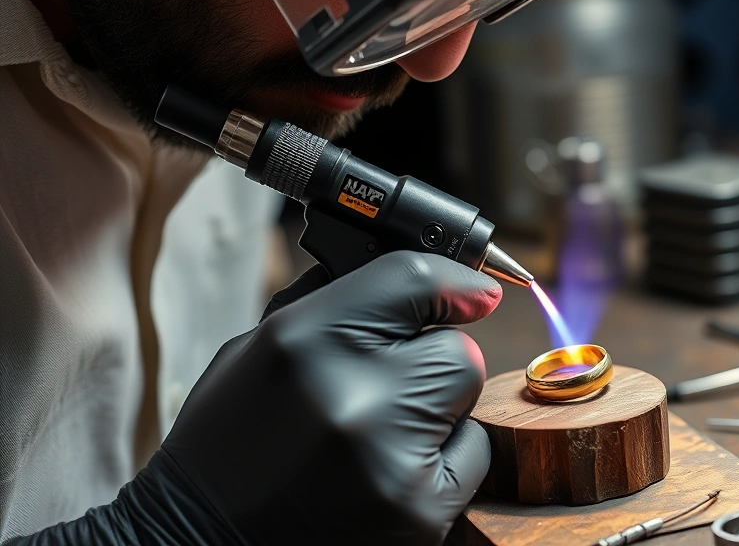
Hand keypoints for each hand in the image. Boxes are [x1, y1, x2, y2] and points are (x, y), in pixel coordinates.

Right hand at [9, 251, 500, 545]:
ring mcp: (389, 459)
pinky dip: (445, 459)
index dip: (453, 284)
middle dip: (432, 361)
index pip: (415, 279)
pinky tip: (390, 472)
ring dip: (439, 408)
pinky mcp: (418, 512)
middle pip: (456, 347)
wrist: (204, 541)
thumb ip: (337, 307)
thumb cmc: (232, 443)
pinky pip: (471, 455)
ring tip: (378, 435)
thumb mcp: (258, 351)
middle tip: (387, 391)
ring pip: (468, 400)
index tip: (476, 294)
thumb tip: (424, 281)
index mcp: (302, 341)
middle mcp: (351, 395)